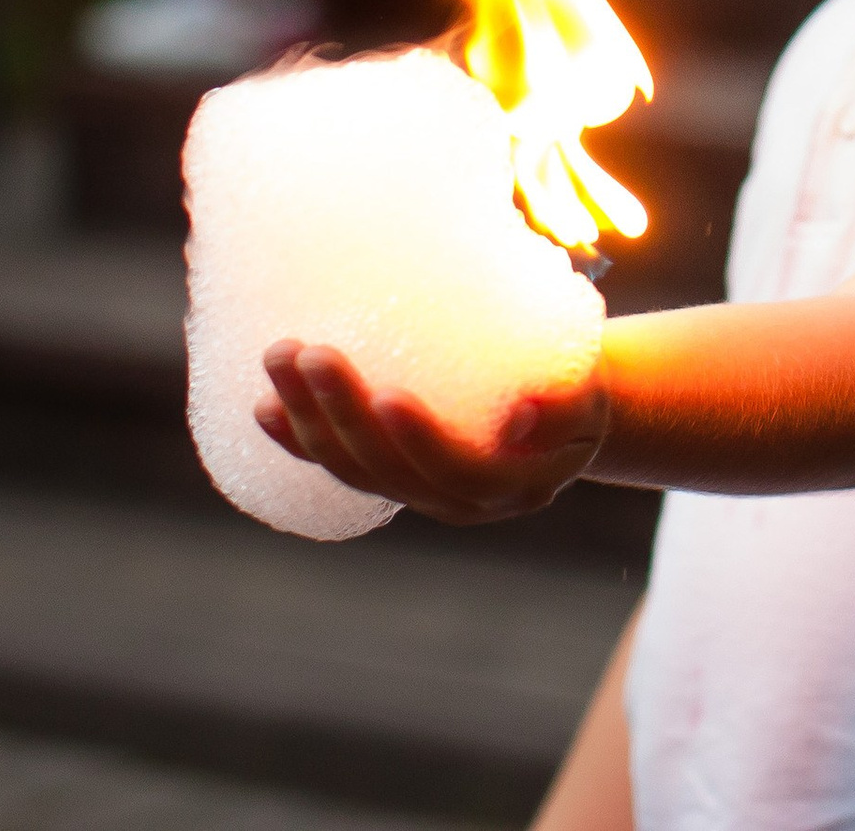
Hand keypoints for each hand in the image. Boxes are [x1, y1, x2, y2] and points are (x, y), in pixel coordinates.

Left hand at [255, 340, 606, 524]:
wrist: (562, 409)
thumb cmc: (578, 385)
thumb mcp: (589, 391)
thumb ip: (564, 405)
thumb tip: (521, 419)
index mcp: (511, 487)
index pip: (457, 469)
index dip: (420, 439)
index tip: (389, 392)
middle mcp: (457, 503)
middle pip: (387, 468)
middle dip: (341, 412)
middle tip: (311, 351)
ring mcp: (418, 492)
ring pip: (352, 468)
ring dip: (308, 417)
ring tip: (280, 358)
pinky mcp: (391, 476)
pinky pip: (337, 464)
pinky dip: (298, 438)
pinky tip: (264, 408)